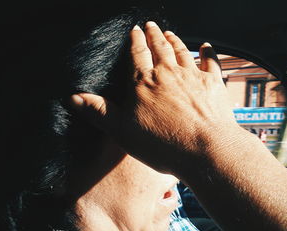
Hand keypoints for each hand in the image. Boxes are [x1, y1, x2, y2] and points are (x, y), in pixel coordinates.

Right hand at [71, 21, 241, 174]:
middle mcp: (168, 74)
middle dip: (154, 34)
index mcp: (144, 83)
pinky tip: (206, 46)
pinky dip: (208, 52)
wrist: (204, 150)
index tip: (134, 30)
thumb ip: (100, 112)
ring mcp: (192, 76)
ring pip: (182, 51)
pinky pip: (210, 62)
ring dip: (176, 40)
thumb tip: (73, 98)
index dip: (135, 41)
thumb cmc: (163, 144)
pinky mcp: (213, 84)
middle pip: (160, 47)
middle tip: (151, 25)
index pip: (137, 54)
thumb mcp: (122, 132)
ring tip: (171, 33)